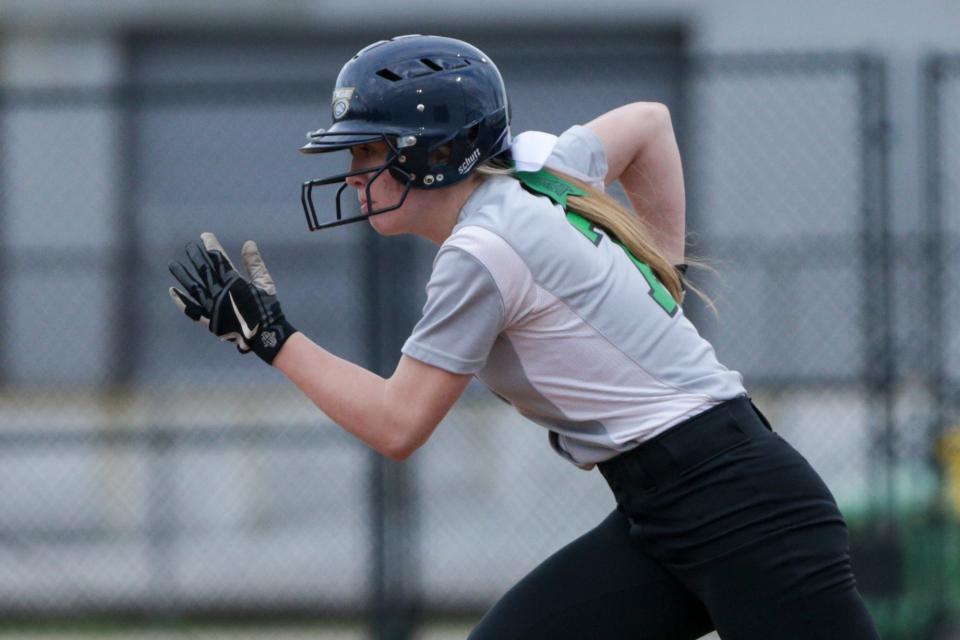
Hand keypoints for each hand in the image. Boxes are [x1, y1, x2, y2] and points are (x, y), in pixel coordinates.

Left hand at [168, 232, 296, 363]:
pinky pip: (191, 310)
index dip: (211, 247)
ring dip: (183, 275)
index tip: (205, 237)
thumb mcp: (264, 283)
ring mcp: (212, 307)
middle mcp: (219, 294)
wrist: (265, 335)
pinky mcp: (208, 320)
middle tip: (189, 247)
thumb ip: (254, 264)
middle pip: (204, 271)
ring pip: (193, 288)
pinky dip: (181, 301)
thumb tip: (248, 243)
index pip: (219, 260)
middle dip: (196, 257)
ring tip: (173, 265)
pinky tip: (172, 291)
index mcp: (233, 283)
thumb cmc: (267, 308)